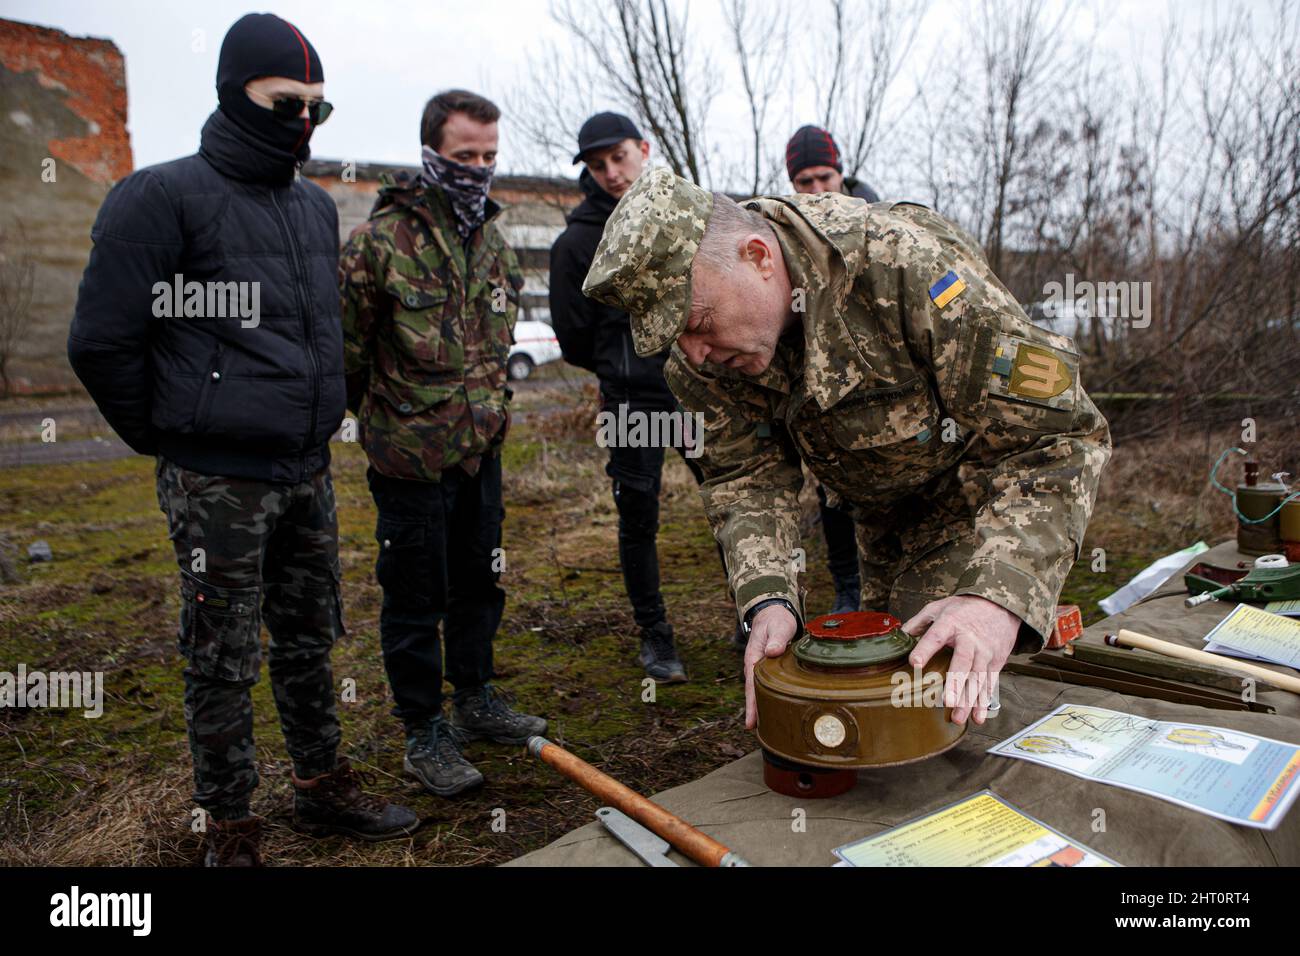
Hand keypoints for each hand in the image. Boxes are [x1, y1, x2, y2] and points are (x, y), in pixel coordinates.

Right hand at [743, 604, 798, 728]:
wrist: (773, 614)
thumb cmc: (777, 620)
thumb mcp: (779, 626)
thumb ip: (776, 638)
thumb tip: (771, 652)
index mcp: (754, 657)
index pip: (751, 685)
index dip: (751, 703)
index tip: (750, 721)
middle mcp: (754, 666)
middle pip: (753, 692)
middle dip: (753, 710)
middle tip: (753, 729)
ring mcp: (760, 668)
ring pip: (758, 690)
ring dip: (760, 706)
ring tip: (764, 726)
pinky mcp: (768, 670)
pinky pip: (765, 686)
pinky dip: (767, 698)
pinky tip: (773, 708)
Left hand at [903, 595, 1019, 724]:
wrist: (1000, 606)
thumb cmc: (964, 608)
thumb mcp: (939, 607)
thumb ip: (918, 622)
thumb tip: (897, 637)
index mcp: (951, 623)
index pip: (936, 636)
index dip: (925, 649)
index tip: (915, 663)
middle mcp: (969, 639)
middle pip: (962, 662)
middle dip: (955, 682)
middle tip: (946, 701)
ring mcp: (984, 652)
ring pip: (977, 678)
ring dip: (968, 699)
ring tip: (957, 717)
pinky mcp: (995, 662)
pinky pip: (989, 684)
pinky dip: (984, 702)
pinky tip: (977, 717)